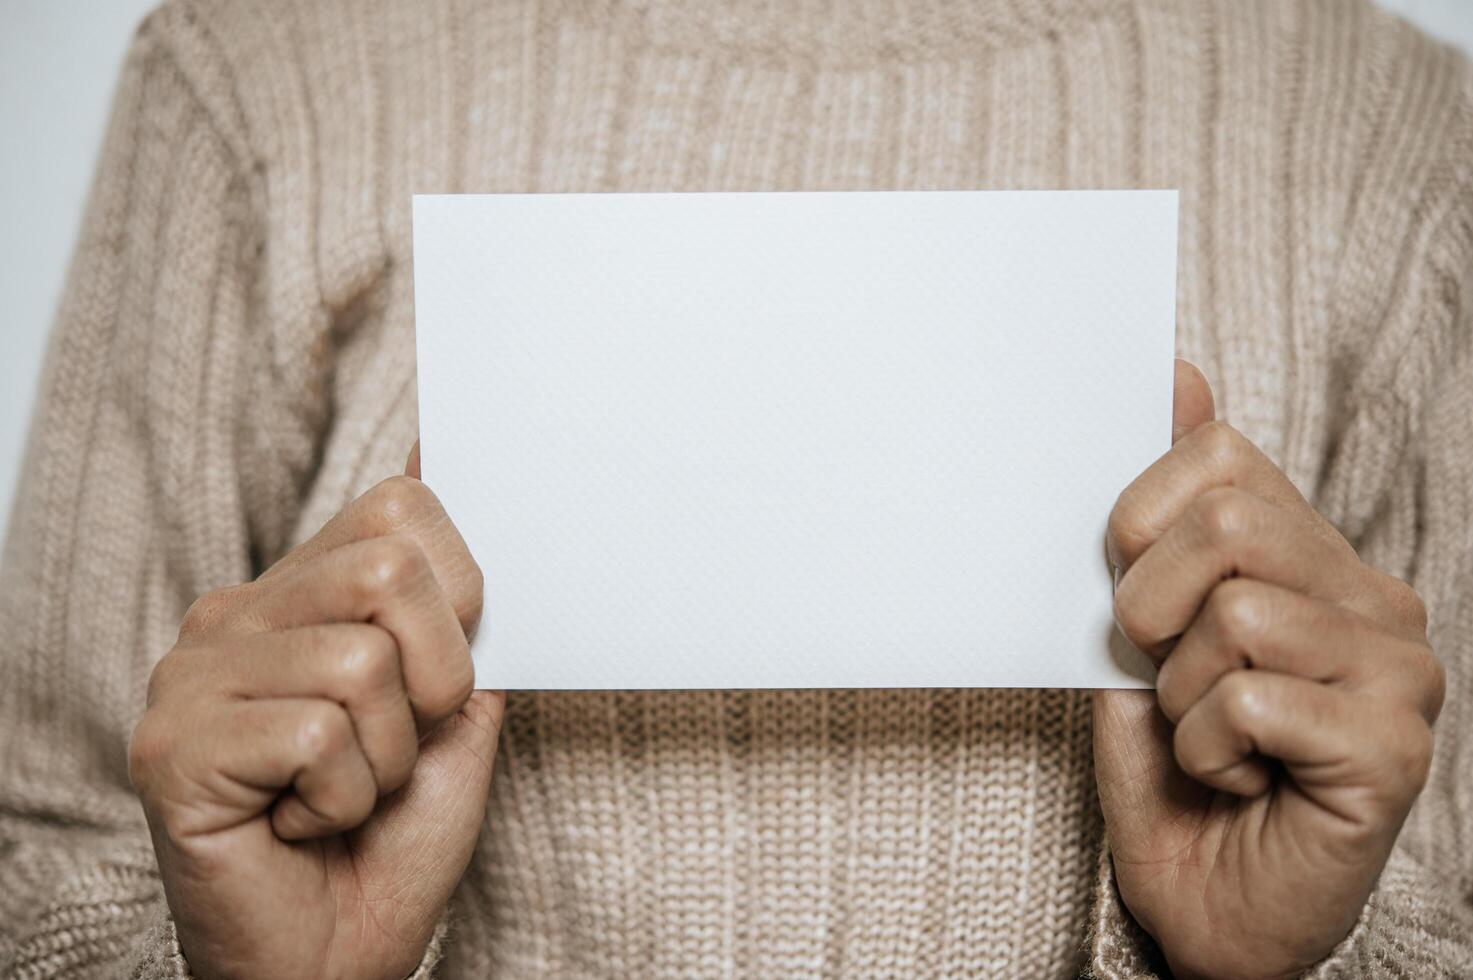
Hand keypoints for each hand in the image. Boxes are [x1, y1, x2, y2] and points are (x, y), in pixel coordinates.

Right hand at [128, 445, 501, 979]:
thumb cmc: (394, 836)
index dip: (461, 592)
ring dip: (389, 755)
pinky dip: (343, 798)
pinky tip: (302, 823)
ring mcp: (193, 675)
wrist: (337, 959)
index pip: (399, 505)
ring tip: (346, 794)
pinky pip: (318, 734)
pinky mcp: (174, 745)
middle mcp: (234, 614)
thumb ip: (457, 608)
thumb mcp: (455, 708)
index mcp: (299, 592)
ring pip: (362, 661)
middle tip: (402, 744)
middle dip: (439, 676)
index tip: (443, 673)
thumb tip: (444, 462)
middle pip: (390, 567)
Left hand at [1093, 362, 1444, 979]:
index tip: (1134, 599)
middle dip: (1149, 608)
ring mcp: (1399, 671)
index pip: (1223, 458)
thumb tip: (1177, 372)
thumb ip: (1162, 512)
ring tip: (1208, 739)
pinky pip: (1247, 701)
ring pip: (1234, 614)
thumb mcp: (1142, 628)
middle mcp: (1374, 600)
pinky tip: (1238, 778)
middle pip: (1229, 522)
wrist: (1201, 907)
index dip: (1142, 522)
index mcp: (1314, 558)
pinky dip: (1204, 749)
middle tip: (1163, 676)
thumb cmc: (1171, 770)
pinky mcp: (1395, 747)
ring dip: (1178, 694)